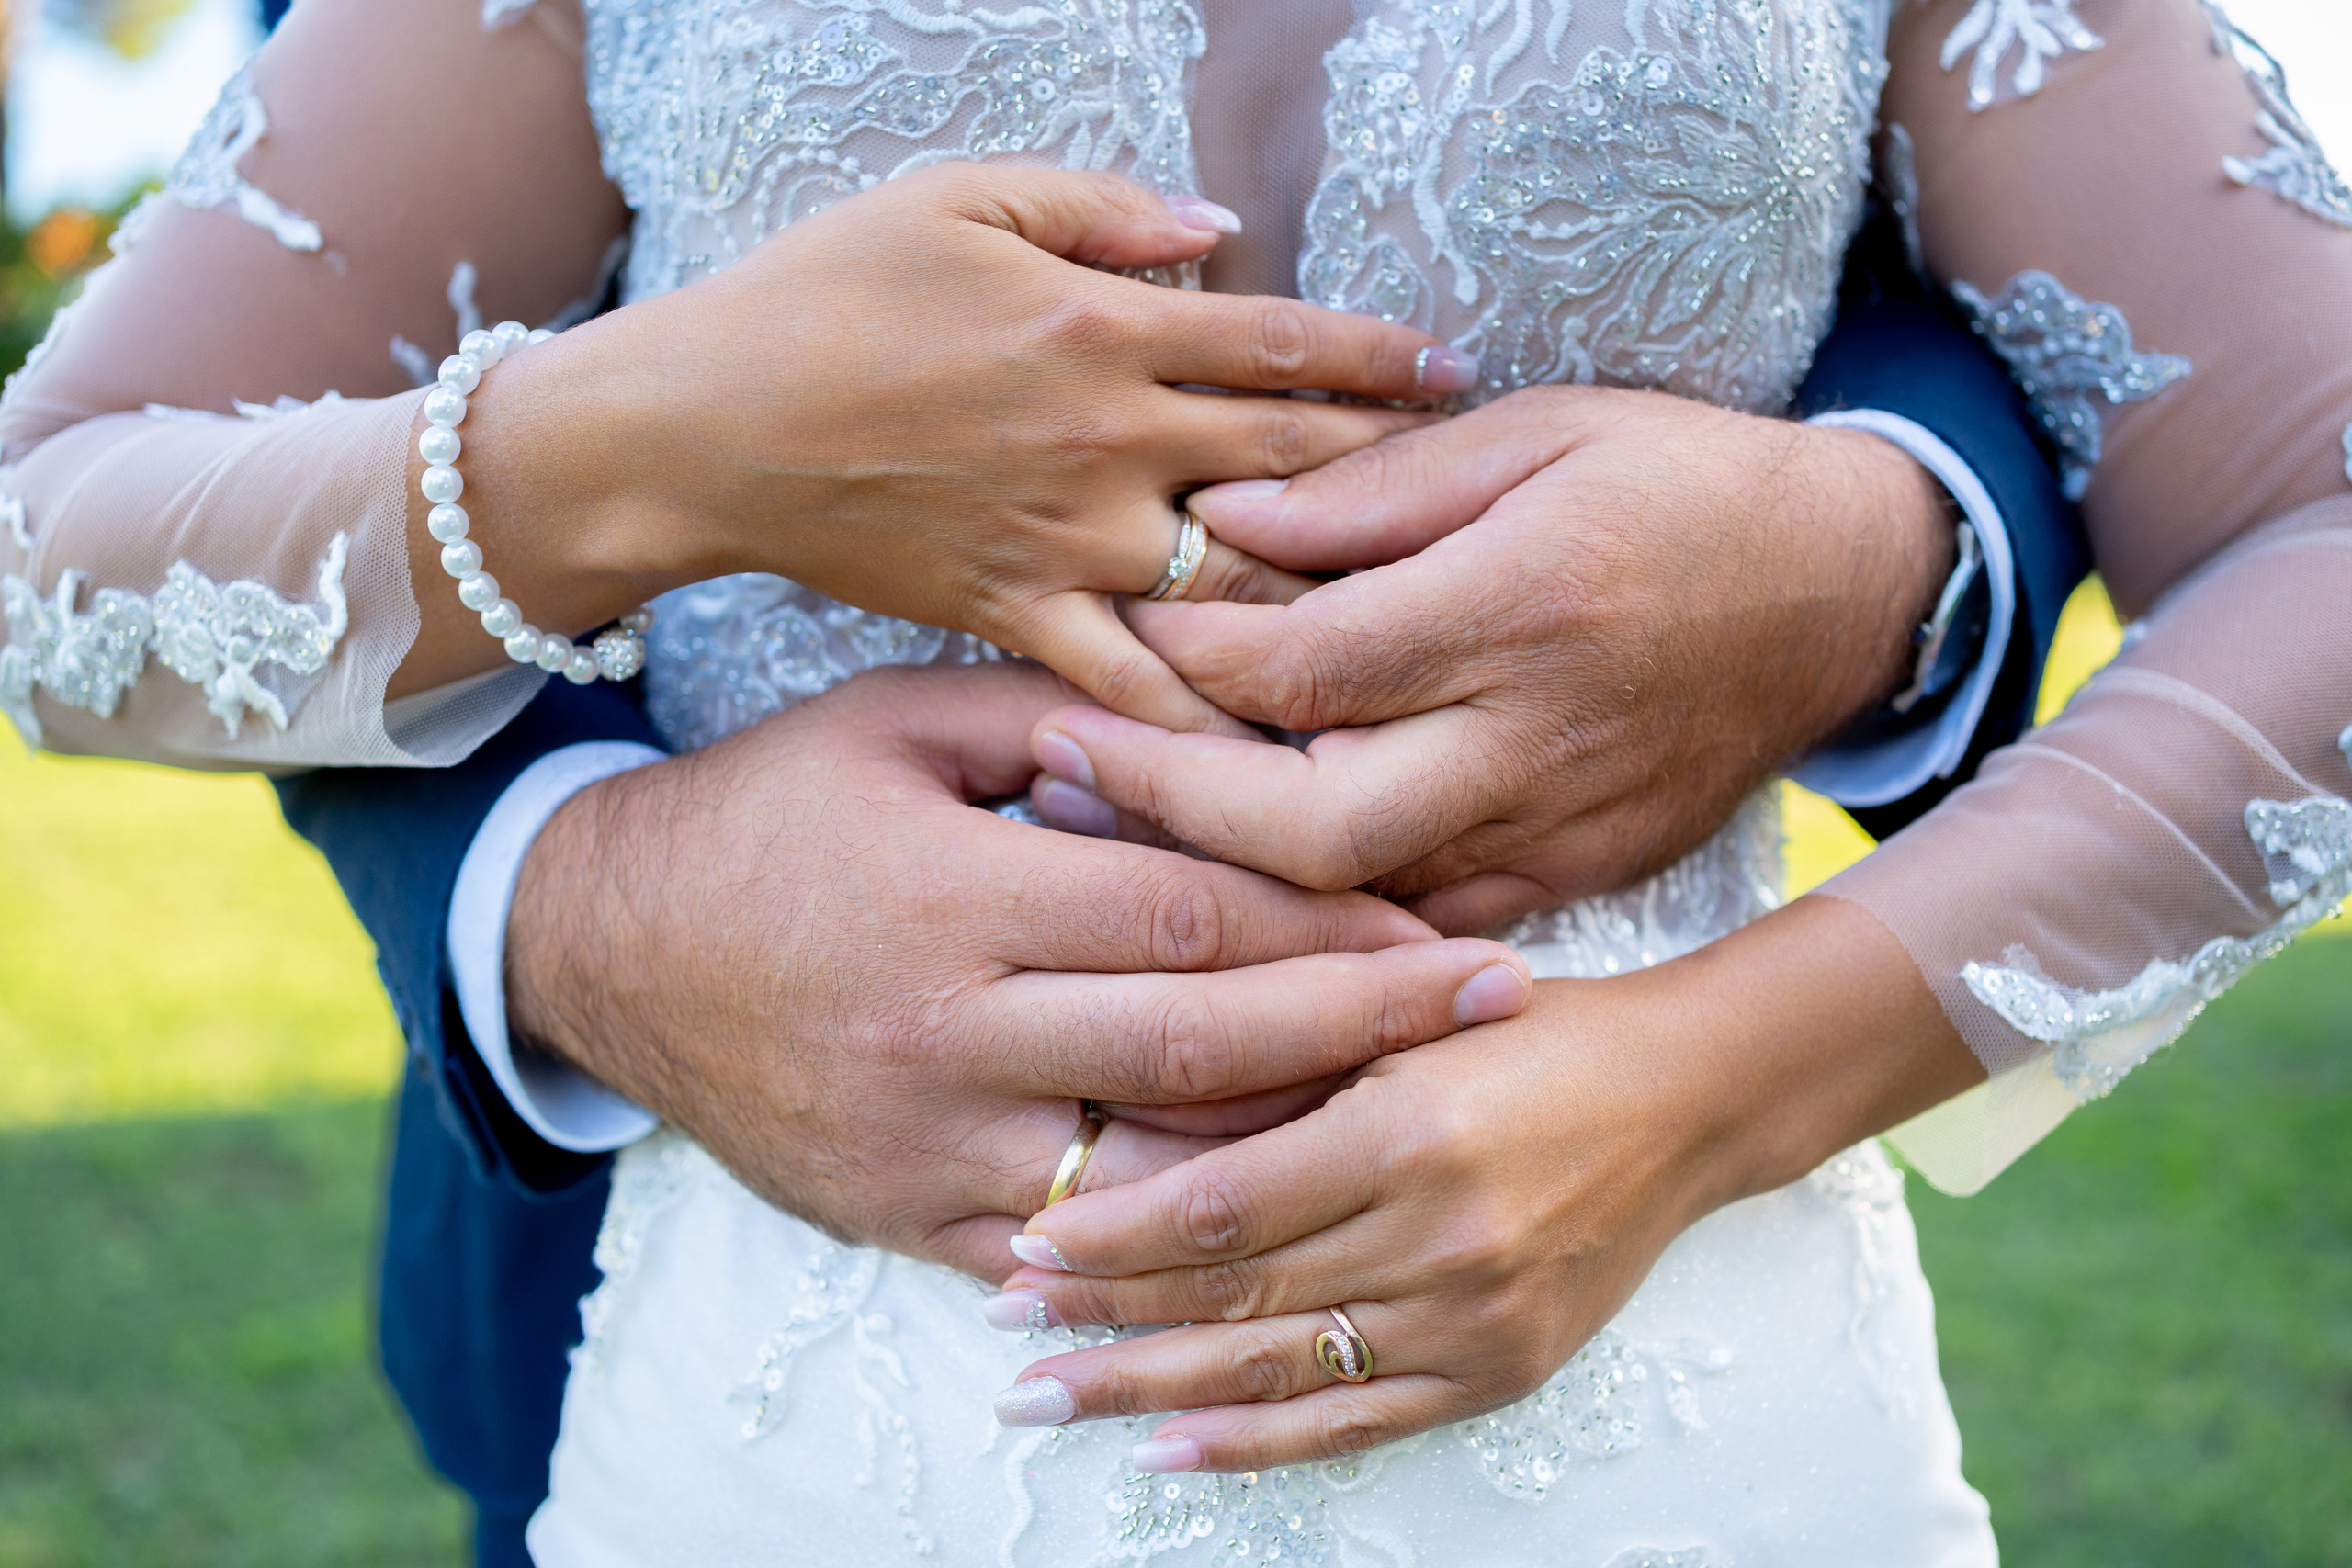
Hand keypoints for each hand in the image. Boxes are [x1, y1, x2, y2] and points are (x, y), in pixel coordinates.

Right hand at [412, 166, 1476, 729]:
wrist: (703, 427)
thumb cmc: (822, 293)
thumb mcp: (959, 195)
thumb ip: (1103, 208)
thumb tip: (1223, 233)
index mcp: (1102, 323)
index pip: (1280, 342)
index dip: (1378, 357)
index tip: (1455, 374)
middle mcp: (1107, 439)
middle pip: (1290, 466)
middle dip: (1394, 485)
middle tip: (1481, 519)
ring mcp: (1067, 540)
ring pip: (1236, 582)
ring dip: (1331, 606)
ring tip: (1423, 643)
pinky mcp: (1018, 617)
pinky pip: (1135, 678)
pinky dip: (1211, 711)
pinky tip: (1286, 748)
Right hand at [503, 661, 1531, 1279]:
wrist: (603, 947)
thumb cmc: (767, 812)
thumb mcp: (894, 720)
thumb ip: (1057, 715)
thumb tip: (1217, 723)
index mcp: (950, 892)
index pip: (1183, 914)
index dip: (1329, 923)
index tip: (1441, 920)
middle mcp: (943, 1031)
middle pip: (1198, 1043)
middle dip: (1363, 1029)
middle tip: (1493, 1008)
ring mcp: (922, 1143)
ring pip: (1152, 1167)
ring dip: (1298, 1141)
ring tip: (1421, 1107)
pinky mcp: (899, 1217)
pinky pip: (1063, 1247)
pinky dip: (1173, 1234)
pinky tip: (1276, 1204)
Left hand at [980, 896, 1981, 1469]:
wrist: (1689, 1094)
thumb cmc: (1536, 1027)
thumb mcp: (1411, 1008)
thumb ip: (1286, 1048)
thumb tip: (1131, 1078)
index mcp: (1407, 1130)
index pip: (1223, 1205)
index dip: (1115, 1234)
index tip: (1026, 1242)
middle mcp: (1438, 1237)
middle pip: (1233, 1296)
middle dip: (1102, 1319)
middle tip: (1003, 1329)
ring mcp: (1471, 1319)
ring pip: (1276, 1372)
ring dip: (1149, 1391)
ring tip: (1047, 1400)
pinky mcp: (1498, 1371)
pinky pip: (1355, 1425)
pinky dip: (1256, 1444)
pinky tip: (1170, 1451)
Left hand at [1026, 386, 1954, 928]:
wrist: (1848, 593)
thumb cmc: (1684, 485)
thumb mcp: (1539, 433)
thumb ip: (1375, 488)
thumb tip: (1221, 521)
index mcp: (1525, 605)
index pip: (1304, 668)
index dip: (1182, 659)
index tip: (1104, 630)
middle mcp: (1538, 739)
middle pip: (1314, 827)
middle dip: (1171, 803)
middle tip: (1065, 757)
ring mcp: (1561, 829)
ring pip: (1359, 905)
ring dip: (1226, 876)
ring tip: (1111, 825)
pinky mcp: (1574, 880)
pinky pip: (1423, 930)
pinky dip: (1322, 917)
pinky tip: (1238, 884)